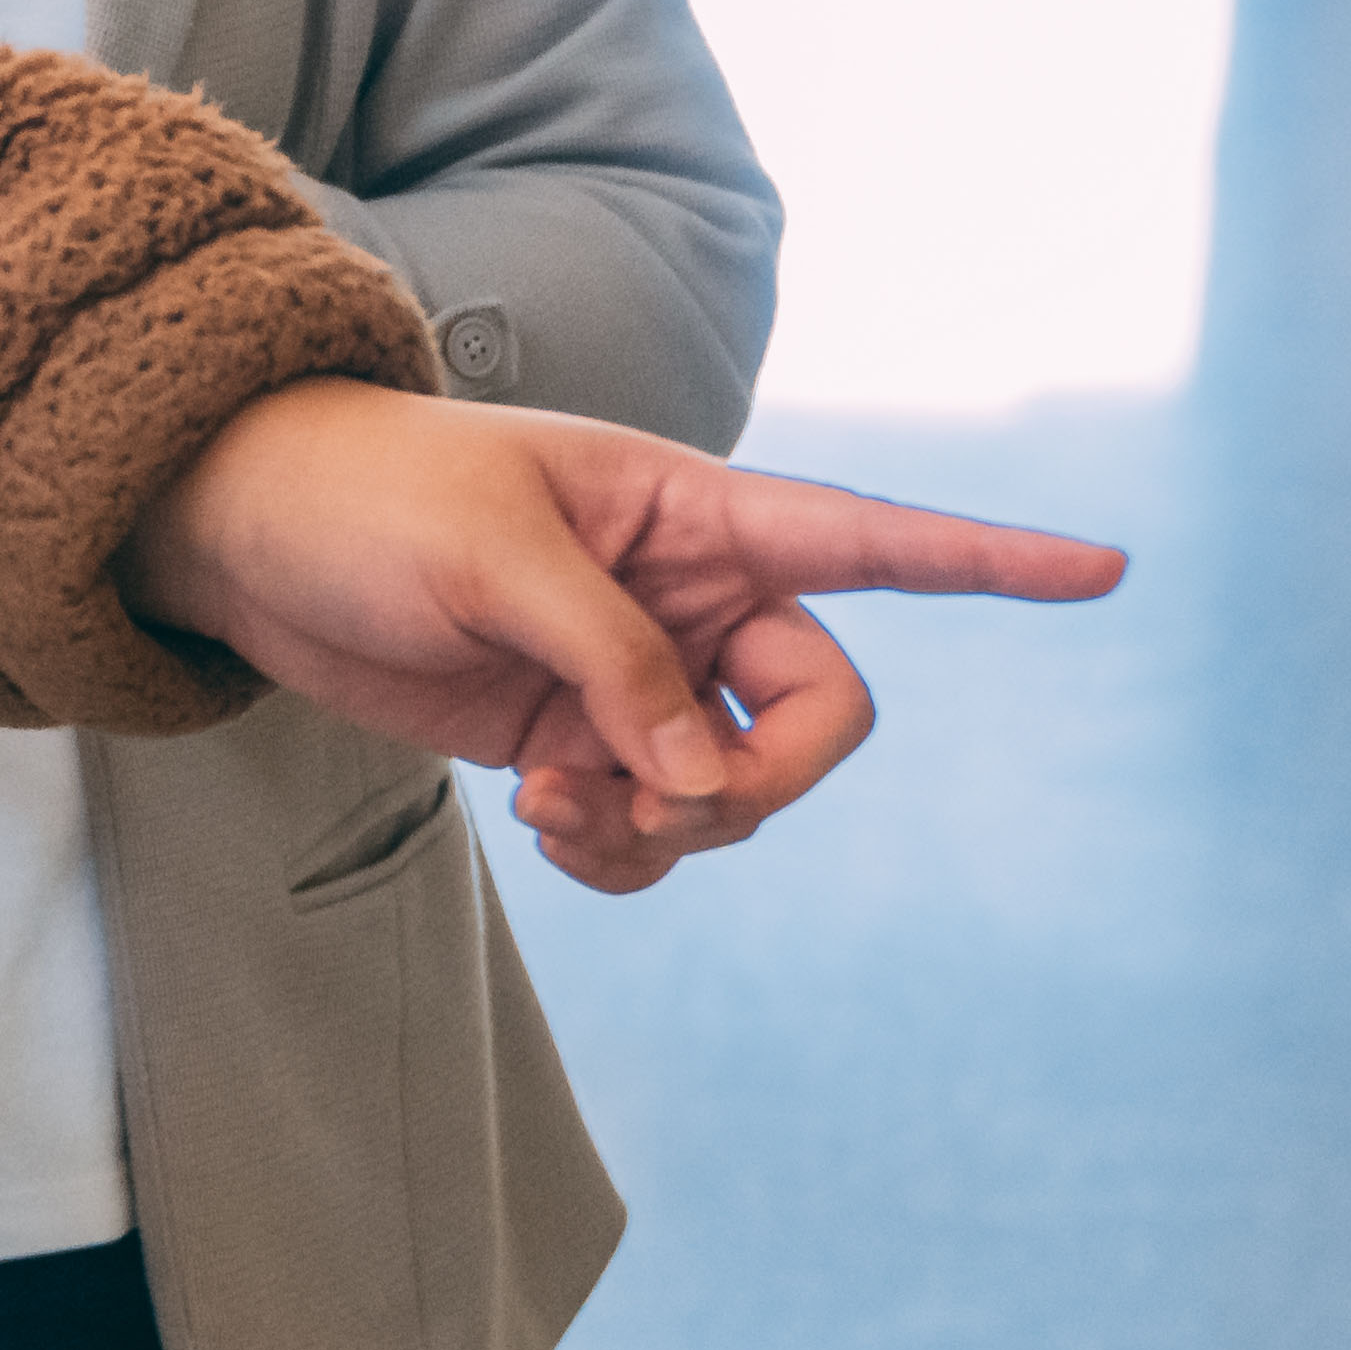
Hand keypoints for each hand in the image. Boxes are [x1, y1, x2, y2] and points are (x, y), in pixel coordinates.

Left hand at [119, 381, 1123, 893]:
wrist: (243, 535)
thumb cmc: (366, 496)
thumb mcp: (491, 560)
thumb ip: (614, 665)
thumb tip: (704, 783)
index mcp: (695, 511)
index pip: (874, 539)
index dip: (994, 563)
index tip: (1107, 570)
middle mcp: (691, 597)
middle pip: (821, 719)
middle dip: (759, 786)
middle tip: (656, 800)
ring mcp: (638, 678)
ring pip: (736, 796)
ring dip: (668, 832)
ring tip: (558, 807)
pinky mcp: (579, 742)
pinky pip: (657, 832)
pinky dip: (619, 853)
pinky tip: (546, 824)